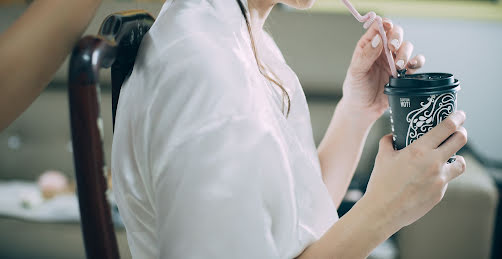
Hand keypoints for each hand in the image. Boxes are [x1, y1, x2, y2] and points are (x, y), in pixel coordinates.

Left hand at [342, 19, 425, 121]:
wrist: (363, 109)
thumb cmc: (356, 90)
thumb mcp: (356, 72)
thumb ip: (366, 55)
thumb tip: (377, 38)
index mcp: (368, 46)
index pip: (378, 28)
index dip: (384, 24)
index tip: (387, 26)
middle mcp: (382, 51)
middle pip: (395, 34)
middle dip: (397, 37)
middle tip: (393, 47)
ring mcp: (394, 61)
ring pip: (406, 47)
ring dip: (405, 52)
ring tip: (399, 64)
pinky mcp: (404, 73)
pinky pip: (415, 63)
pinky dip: (417, 61)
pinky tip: (411, 66)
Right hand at [364, 111, 466, 229]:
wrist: (384, 210)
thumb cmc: (381, 183)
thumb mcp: (382, 157)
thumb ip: (388, 142)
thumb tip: (391, 136)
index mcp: (418, 150)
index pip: (447, 127)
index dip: (457, 118)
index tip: (459, 115)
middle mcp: (433, 163)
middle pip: (461, 140)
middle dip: (462, 132)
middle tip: (458, 132)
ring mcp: (439, 179)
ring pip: (461, 163)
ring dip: (457, 157)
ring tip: (449, 157)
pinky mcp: (440, 193)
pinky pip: (446, 180)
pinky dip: (441, 176)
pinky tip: (428, 178)